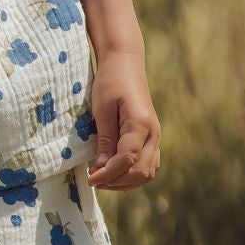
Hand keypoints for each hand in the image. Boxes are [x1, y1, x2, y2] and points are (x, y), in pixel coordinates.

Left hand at [86, 52, 160, 191]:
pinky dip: (132, 174)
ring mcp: (155, 136)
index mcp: (141, 125)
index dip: (108, 174)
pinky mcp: (151, 137)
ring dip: (125, 181)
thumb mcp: (102, 109)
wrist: (125, 64)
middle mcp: (153, 134)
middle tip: (93, 178)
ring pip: (147, 172)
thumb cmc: (110, 82)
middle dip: (116, 181)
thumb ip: (105, 139)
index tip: (90, 178)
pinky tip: (114, 171)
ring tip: (101, 178)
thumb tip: (102, 168)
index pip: (127, 160)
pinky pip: (148, 164)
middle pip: (141, 172)